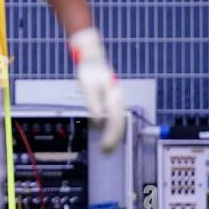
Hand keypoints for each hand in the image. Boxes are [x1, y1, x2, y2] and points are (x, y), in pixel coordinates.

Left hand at [68, 27, 124, 151]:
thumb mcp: (88, 87)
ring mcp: (115, 98)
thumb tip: (98, 123)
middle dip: (114, 140)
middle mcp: (118, 99)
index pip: (116, 122)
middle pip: (119, 124)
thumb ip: (93, 105)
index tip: (105, 148)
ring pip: (118, 121)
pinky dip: (111, 126)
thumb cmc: (89, 71)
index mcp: (115, 97)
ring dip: (114, 135)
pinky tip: (104, 132)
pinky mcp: (110, 98)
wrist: (91, 55)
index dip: (111, 137)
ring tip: (106, 148)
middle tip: (105, 153)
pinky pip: (114, 116)